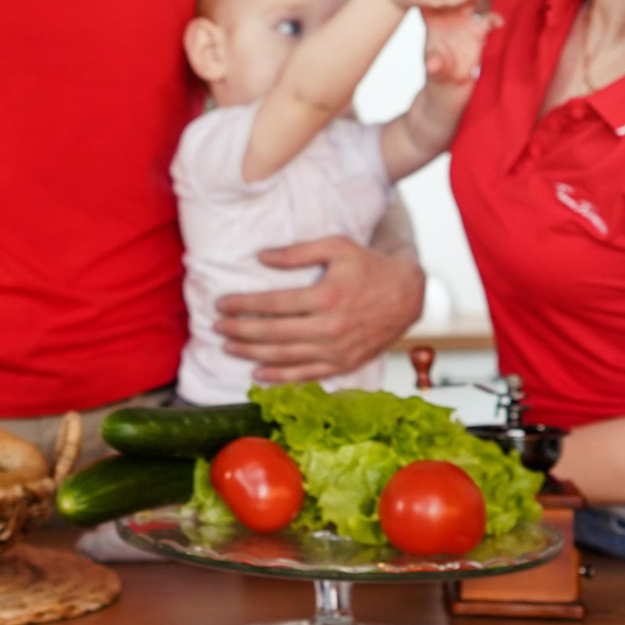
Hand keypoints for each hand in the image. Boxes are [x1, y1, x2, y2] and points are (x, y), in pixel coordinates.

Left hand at [217, 237, 424, 383]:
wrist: (408, 295)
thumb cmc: (368, 266)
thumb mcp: (336, 246)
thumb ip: (297, 252)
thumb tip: (261, 257)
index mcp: (326, 297)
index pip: (273, 304)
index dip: (242, 305)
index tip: (220, 304)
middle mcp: (330, 328)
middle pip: (273, 333)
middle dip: (240, 330)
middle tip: (216, 326)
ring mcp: (337, 350)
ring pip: (285, 357)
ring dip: (252, 354)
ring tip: (229, 346)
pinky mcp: (344, 364)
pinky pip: (306, 375)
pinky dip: (279, 377)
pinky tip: (257, 373)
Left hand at [423, 2, 499, 84]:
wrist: (452, 78)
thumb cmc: (437, 68)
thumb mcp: (434, 68)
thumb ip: (434, 65)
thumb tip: (432, 66)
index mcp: (432, 21)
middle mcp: (449, 16)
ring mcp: (465, 21)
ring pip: (473, 0)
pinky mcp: (479, 30)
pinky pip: (489, 19)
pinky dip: (495, 18)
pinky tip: (499, 23)